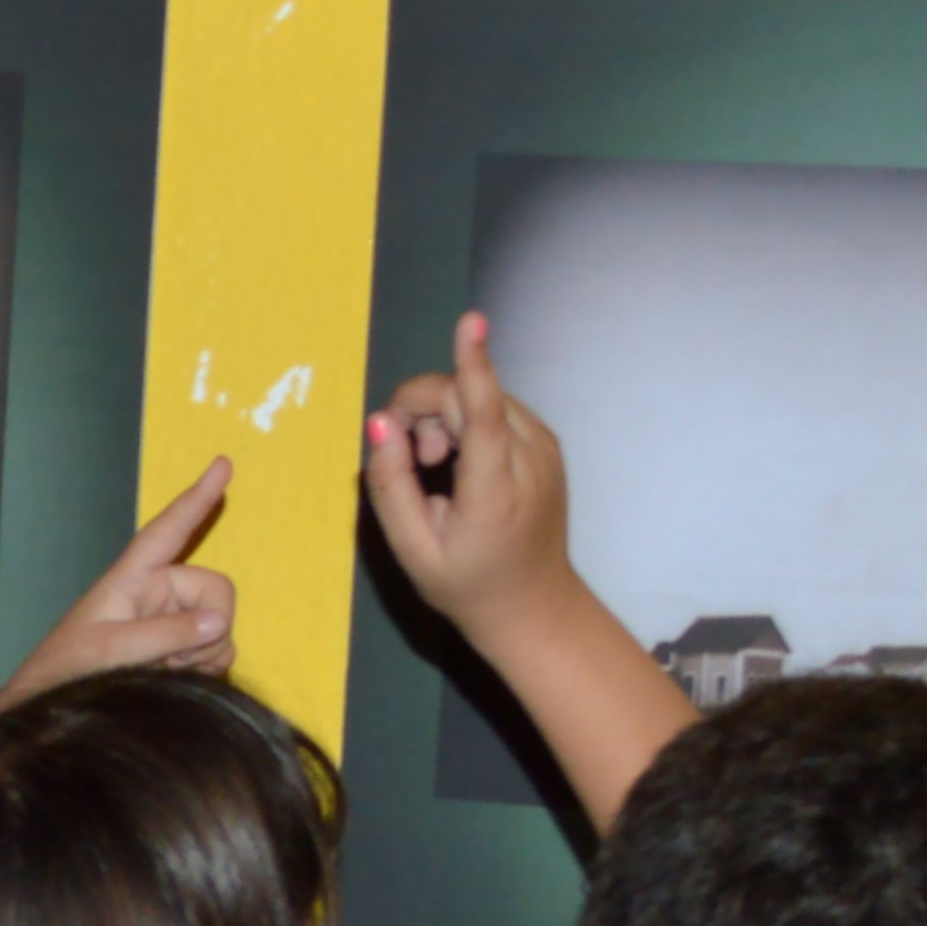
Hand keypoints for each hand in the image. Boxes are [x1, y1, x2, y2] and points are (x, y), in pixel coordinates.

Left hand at [0, 460, 239, 702]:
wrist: (59, 710)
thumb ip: (163, 634)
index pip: (167, 532)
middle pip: (216, 590)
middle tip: (170, 658)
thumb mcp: (111, 650)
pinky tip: (174, 679)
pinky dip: (205, 668)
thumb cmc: (71, 670)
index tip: (222, 464)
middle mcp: (160, 593)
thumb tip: (219, 621)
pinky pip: (219, 652)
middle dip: (208, 626)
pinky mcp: (185, 651)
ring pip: (221, 626)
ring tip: (161, 671)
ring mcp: (175, 622)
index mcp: (134, 577)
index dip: (196, 500)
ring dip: (202, 654)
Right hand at [358, 313, 572, 623]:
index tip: (472, 321)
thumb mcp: (412, 548)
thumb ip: (391, 485)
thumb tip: (379, 422)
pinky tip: (462, 462)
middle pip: (465, 396)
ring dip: (443, 417)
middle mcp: (531, 460)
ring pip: (479, 395)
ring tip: (439, 467)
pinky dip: (467, 422)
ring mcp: (546, 447)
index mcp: (495, 492)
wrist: (533, 604)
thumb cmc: (465, 583)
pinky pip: (495, 407)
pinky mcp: (547, 441)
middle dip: (422, 412)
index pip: (483, 414)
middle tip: (414, 460)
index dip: (472, 365)